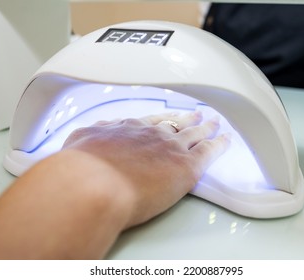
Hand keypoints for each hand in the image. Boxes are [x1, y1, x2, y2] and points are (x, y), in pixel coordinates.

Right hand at [62, 111, 230, 226]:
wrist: (92, 183)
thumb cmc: (79, 170)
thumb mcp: (77, 148)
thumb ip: (85, 143)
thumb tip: (82, 144)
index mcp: (126, 130)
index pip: (148, 122)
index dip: (159, 121)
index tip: (164, 119)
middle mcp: (150, 134)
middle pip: (174, 123)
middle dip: (185, 118)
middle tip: (195, 114)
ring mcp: (170, 147)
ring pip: (194, 132)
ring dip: (205, 127)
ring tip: (214, 124)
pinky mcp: (186, 166)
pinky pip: (209, 150)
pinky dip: (219, 144)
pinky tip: (226, 140)